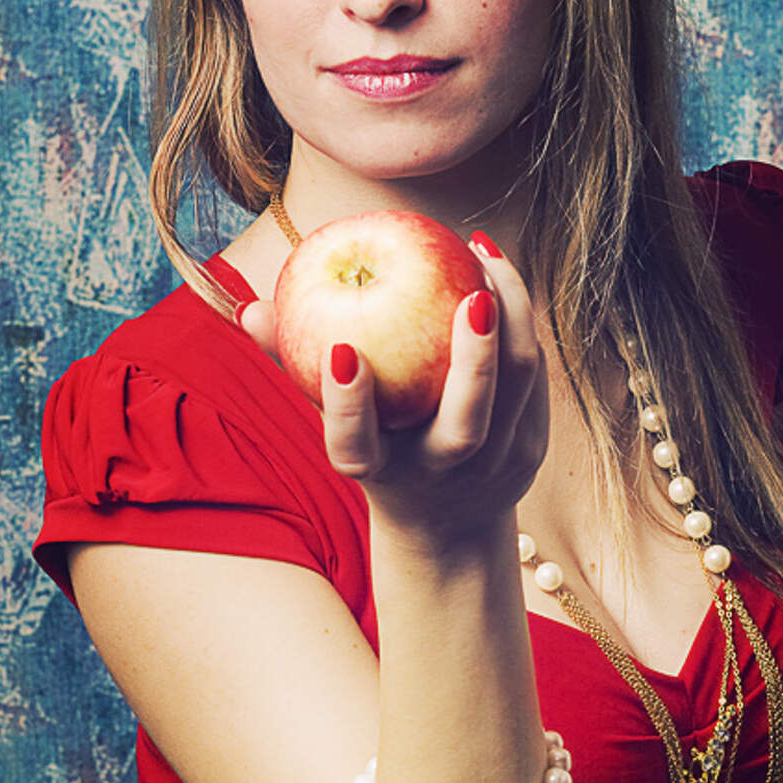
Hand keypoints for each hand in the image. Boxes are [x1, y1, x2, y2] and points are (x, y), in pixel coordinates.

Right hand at [240, 242, 548, 542]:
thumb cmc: (378, 448)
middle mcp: (440, 475)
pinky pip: (533, 377)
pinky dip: (522, 323)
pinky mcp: (531, 447)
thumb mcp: (336, 418)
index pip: (355, 446)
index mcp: (378, 473)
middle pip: (465, 425)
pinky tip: (501, 274)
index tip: (342, 351)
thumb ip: (293, 364)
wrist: (447, 526)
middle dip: (474, 360)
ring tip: (486, 256)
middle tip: (471, 292)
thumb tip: (249, 310)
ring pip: (516, 389)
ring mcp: (495, 466)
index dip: (346, 406)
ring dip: (512, 317)